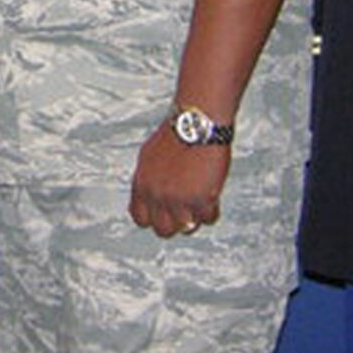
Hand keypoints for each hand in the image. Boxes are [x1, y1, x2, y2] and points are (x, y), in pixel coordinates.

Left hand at [128, 121, 228, 237]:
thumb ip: (147, 180)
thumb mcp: (148, 156)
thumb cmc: (176, 133)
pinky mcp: (201, 199)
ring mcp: (179, 200)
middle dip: (176, 223)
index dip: (154, 219)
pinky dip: (212, 211)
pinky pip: (208, 219)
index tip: (163, 215)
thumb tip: (148, 196)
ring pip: (187, 228)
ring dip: (195, 217)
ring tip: (200, 202)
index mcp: (142, 184)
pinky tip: (212, 196)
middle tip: (185, 211)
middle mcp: (157, 195)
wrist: (197, 122)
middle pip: (163, 230)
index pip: (140, 218)